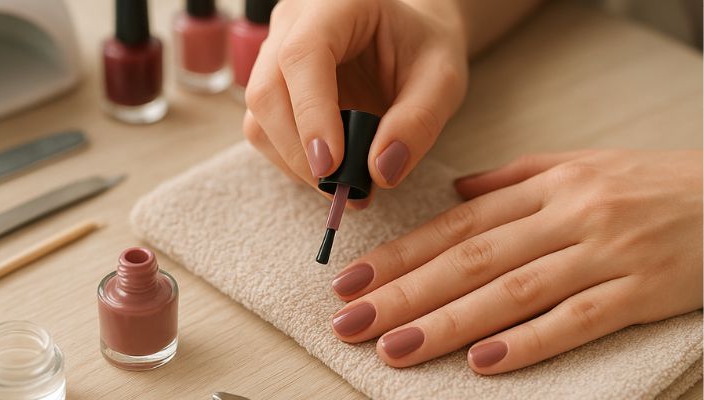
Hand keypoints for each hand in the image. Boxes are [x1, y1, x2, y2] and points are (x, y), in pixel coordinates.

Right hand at [243, 0, 468, 206]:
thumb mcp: (443, 80)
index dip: (310, 113)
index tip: (330, 165)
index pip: (303, 56)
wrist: (406, 39)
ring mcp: (273, 54)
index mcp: (335, 5)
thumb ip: (418, 122)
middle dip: (299, 150)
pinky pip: (264, 130)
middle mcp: (292, 24)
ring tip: (342, 184)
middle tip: (340, 190)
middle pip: (267, 90)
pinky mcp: (270, 86)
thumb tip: (381, 173)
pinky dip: (292, 160)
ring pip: (258, 116)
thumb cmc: (422, 50)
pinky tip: (328, 169)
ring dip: (293, 161)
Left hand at [329, 149, 702, 373]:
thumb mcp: (580, 165)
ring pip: (512, 291)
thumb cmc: (651, 184)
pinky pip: (577, 320)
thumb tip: (457, 192)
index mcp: (546, 188)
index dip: (401, 254)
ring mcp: (604, 254)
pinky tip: (482, 362)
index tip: (352, 280)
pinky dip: (529, 341)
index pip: (457, 225)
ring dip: (447, 322)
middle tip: (350, 321)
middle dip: (405, 293)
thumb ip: (514, 179)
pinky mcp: (641, 291)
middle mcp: (567, 216)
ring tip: (395, 346)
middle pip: (471, 260)